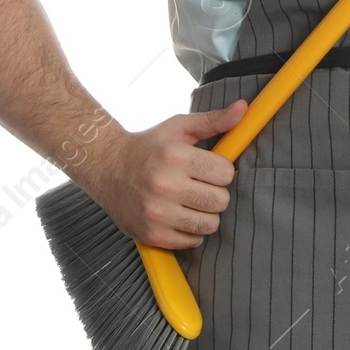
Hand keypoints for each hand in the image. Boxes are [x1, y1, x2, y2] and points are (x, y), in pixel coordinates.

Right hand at [84, 98, 247, 249]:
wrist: (107, 168)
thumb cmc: (150, 146)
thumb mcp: (179, 127)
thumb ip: (214, 120)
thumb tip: (243, 108)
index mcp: (175, 156)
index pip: (226, 173)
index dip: (221, 171)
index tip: (209, 169)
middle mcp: (165, 185)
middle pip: (221, 201)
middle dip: (215, 193)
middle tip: (200, 186)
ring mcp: (157, 213)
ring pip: (210, 224)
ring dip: (205, 214)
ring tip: (191, 201)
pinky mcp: (151, 235)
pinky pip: (192, 241)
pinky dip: (190, 231)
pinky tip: (178, 215)